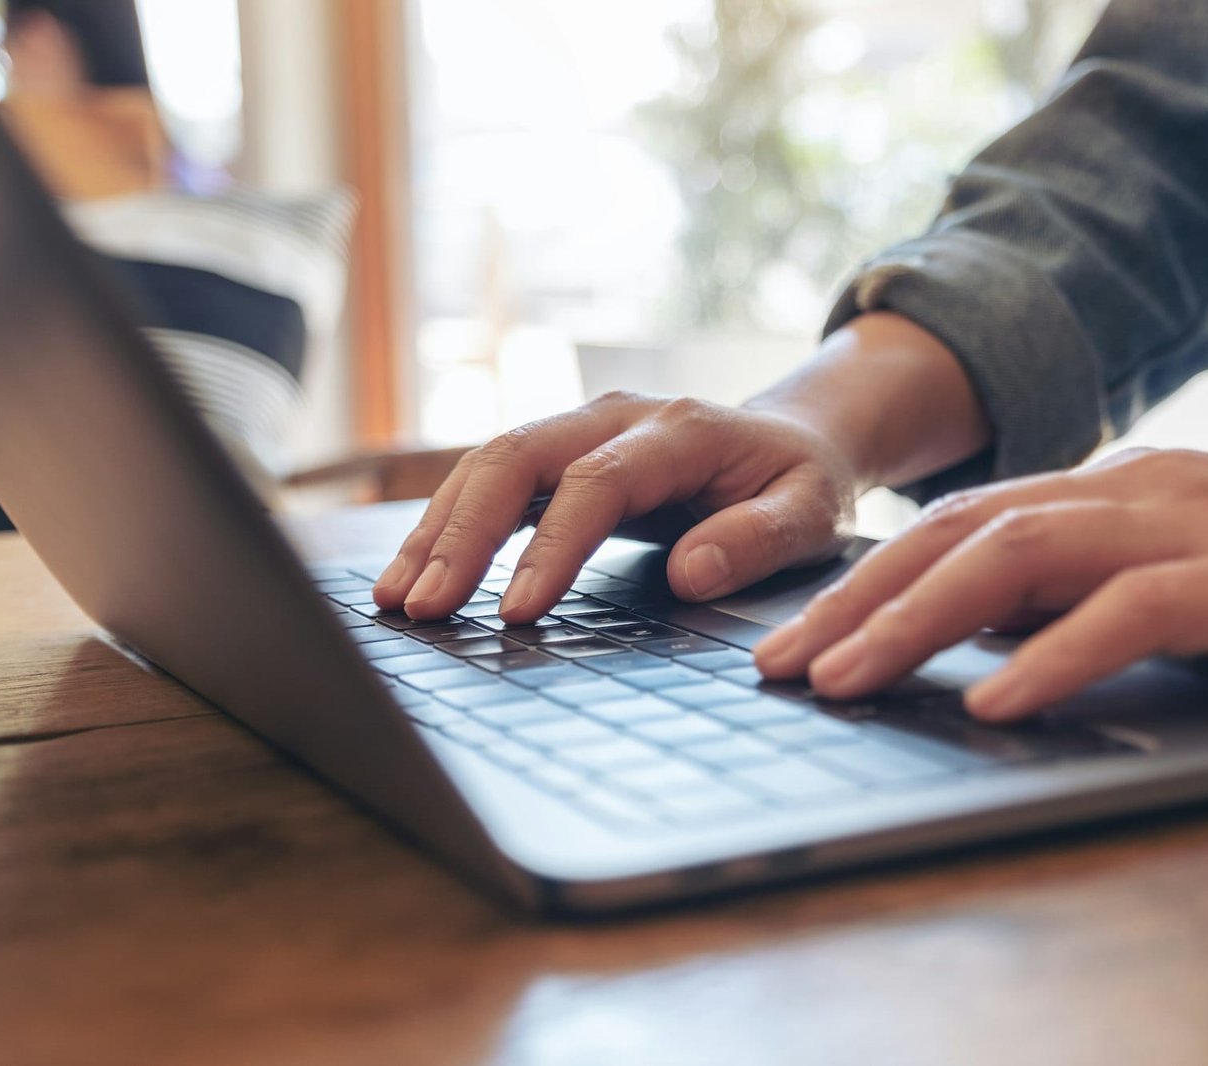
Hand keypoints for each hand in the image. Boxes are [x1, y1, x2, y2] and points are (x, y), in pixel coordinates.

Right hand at [372, 392, 861, 620]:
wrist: (794, 436)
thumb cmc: (801, 481)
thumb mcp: (810, 511)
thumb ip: (758, 539)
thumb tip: (690, 573)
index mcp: (679, 430)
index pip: (596, 482)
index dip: (552, 546)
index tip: (517, 611)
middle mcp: (617, 417)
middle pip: (518, 457)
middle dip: (463, 533)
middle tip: (423, 606)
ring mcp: (582, 429)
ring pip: (489, 463)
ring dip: (439, 530)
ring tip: (396, 600)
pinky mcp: (561, 454)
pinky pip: (492, 482)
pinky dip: (449, 526)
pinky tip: (415, 574)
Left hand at [754, 449, 1207, 719]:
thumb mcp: (1174, 570)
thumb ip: (1079, 587)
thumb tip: (975, 632)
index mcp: (1106, 488)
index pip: (956, 525)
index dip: (862, 580)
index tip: (791, 639)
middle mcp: (1130, 490)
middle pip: (961, 532)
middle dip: (857, 599)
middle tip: (778, 664)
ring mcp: (1190, 526)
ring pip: (1022, 556)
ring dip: (921, 621)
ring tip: (848, 681)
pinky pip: (1134, 610)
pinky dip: (1056, 654)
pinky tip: (995, 700)